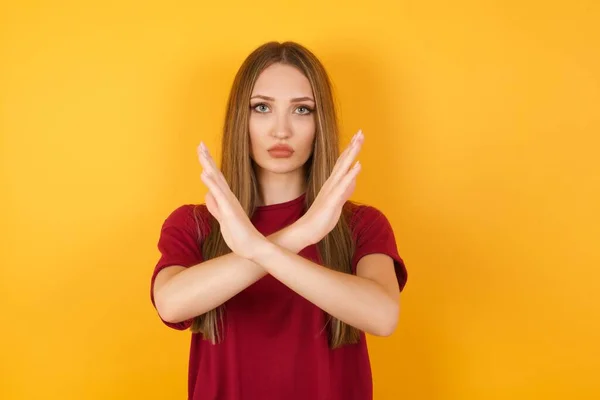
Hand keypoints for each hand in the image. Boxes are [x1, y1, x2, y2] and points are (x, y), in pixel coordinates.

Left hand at [197, 142, 265, 258]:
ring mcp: (229, 203)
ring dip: (209, 165)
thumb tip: (207, 195)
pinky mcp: (229, 210)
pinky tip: (204, 173)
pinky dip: (211, 183)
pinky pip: (219, 194)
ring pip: (217, 180)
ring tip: (201, 152)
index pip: (216, 178)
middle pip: (216, 174)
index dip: (209, 164)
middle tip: (200, 143)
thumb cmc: (240, 235)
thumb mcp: (223, 219)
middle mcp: (228, 198)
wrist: (253, 247)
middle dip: (208, 158)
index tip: (202, 151)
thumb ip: (215, 207)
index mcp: (226, 199)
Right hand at [299, 129, 363, 244]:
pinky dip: (351, 174)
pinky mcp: (332, 200)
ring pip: (343, 168)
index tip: (357, 138)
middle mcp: (331, 184)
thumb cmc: (319, 219)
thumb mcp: (336, 203)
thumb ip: (344, 191)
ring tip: (358, 141)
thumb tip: (352, 181)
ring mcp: (331, 191)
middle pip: (343, 161)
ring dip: (351, 154)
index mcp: (332, 184)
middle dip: (352, 146)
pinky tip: (358, 165)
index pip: (342, 163)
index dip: (350, 150)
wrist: (305, 231)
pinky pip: (343, 185)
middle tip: (360, 132)